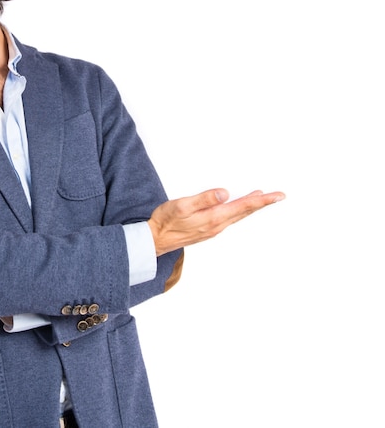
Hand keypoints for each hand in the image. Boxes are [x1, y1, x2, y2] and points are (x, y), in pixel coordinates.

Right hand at [148, 188, 284, 255]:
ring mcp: (212, 229)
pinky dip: (239, 211)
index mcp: (213, 218)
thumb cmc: (165, 221)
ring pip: (238, 215)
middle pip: (244, 211)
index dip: (262, 200)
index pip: (243, 206)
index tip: (278, 196)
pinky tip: (238, 208)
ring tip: (261, 199)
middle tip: (279, 196)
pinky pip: (229, 219)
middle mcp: (217, 225)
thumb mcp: (182, 206)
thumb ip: (204, 199)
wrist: (155, 241)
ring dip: (251, 207)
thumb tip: (225, 193)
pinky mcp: (207, 230)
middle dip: (262, 203)